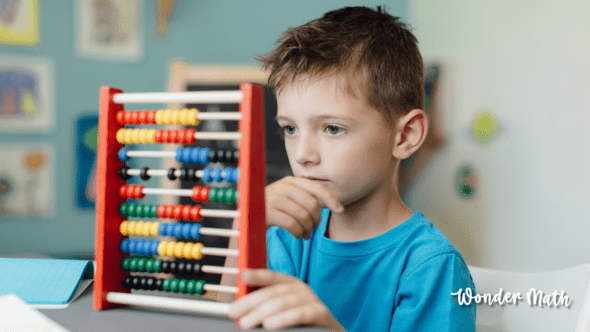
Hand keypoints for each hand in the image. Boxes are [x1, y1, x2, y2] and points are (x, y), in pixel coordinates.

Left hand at [228, 269, 344, 330]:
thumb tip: (241, 309)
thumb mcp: (284, 311)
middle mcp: (302, 289)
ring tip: (246, 322)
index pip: (273, 277)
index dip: (258, 275)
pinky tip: (270, 324)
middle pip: (273, 291)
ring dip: (261, 313)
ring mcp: (313, 300)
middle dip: (250, 302)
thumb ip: (266, 307)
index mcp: (291, 285)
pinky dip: (284, 319)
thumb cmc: (302, 324)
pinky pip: (301, 314)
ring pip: (283, 302)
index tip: (242, 276)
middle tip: (234, 312)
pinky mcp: (321, 314)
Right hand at [266, 176, 343, 239]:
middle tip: (314, 229)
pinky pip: (293, 225)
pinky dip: (299, 233)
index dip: (331, 199)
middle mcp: (283, 186)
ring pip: (304, 216)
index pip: (317, 187)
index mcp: (291, 181)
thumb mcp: (288, 197)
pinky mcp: (267, 213)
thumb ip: (305, 197)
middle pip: (312, 204)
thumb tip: (333, 204)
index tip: (340, 210)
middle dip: (317, 220)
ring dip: (309, 229)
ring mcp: (274, 198)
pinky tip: (298, 235)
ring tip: (306, 234)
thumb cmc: (272, 209)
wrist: (246, 216)